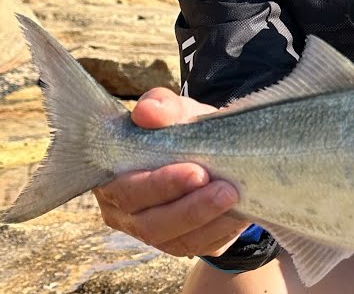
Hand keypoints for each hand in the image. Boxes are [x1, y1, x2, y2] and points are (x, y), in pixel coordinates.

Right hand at [92, 88, 251, 256]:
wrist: (207, 146)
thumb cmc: (179, 128)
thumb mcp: (173, 110)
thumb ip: (160, 106)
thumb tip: (148, 112)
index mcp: (113, 179)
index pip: (129, 191)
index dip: (160, 186)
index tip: (197, 172)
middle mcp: (126, 213)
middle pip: (151, 224)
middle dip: (190, 209)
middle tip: (225, 190)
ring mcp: (153, 232)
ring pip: (176, 242)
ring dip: (208, 222)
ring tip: (235, 199)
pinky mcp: (181, 243)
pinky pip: (199, 247)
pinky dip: (221, 232)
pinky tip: (241, 215)